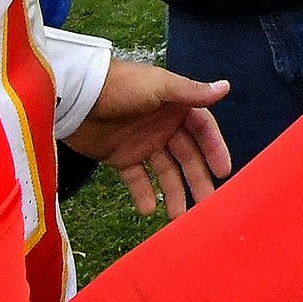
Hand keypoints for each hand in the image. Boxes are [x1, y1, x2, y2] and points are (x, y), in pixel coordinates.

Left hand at [61, 58, 233, 217]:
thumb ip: (191, 92)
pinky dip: (142, 193)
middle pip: (186, 156)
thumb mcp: (159, 86)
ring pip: (165, 171)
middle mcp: (163, 125)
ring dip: (172, 192)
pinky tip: (147, 209)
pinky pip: (136, 178)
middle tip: (206, 205)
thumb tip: (226, 87)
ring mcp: (142, 142)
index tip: (223, 172)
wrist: (76, 95)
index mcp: (175, 106)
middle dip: (196, 179)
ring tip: (177, 217)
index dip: (214, 149)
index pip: (203, 130)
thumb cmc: (120, 85)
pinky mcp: (120, 156)